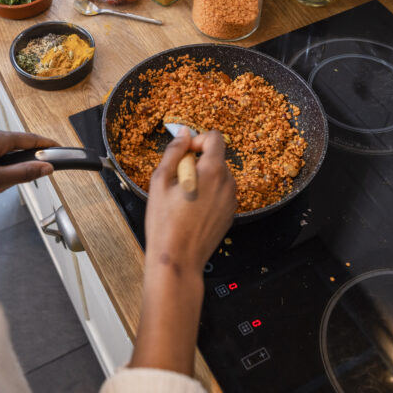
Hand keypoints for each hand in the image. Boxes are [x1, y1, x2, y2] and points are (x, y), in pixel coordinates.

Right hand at [144, 128, 236, 276]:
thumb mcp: (160, 181)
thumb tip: (183, 133)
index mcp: (212, 171)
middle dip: (197, 162)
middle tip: (176, 182)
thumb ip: (174, 151)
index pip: (214, 138)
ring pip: (218, 176)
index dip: (197, 141)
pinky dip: (208, 194)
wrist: (178, 259)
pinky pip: (220, 193)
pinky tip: (191, 211)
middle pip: (216, 158)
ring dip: (202, 179)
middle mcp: (228, 183)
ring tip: (182, 199)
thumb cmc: (165, 222)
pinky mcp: (230, 214)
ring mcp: (231, 200)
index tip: (183, 154)